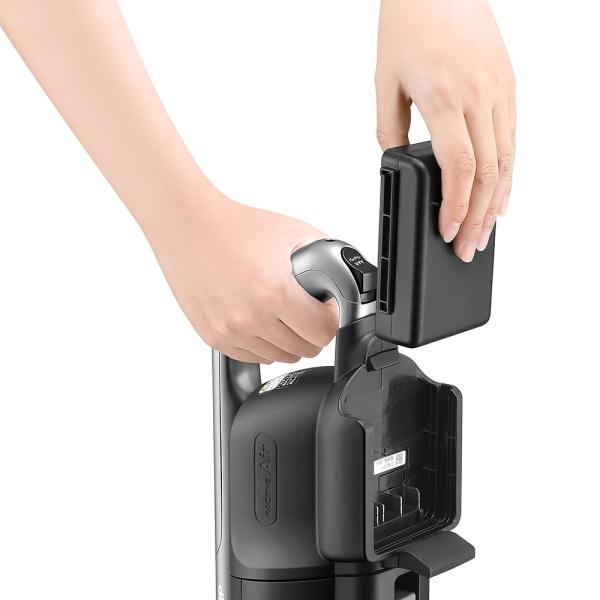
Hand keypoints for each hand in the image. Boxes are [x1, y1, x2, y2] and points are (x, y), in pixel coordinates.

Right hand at [143, 192, 338, 363]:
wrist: (188, 224)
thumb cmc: (235, 226)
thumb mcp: (291, 231)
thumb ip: (324, 253)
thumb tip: (341, 273)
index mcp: (275, 292)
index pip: (323, 332)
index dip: (331, 319)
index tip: (326, 309)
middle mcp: (251, 317)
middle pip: (304, 349)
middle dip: (313, 332)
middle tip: (308, 312)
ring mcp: (230, 330)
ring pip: (279, 357)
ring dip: (288, 341)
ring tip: (283, 316)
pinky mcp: (213, 336)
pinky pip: (252, 356)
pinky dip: (262, 345)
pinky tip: (261, 321)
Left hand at [376, 0, 515, 261]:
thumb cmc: (408, 24)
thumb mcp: (385, 80)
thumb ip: (389, 127)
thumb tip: (396, 160)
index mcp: (444, 97)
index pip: (458, 168)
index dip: (457, 208)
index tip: (449, 233)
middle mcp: (479, 95)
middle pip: (488, 172)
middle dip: (479, 217)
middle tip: (468, 246)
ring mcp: (499, 89)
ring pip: (507, 159)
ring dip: (498, 202)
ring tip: (486, 231)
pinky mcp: (508, 84)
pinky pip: (512, 138)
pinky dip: (508, 172)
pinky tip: (501, 194)